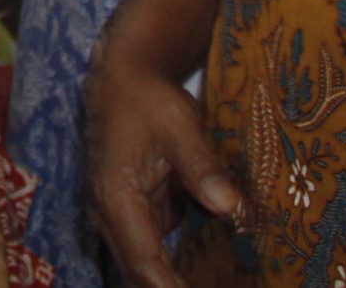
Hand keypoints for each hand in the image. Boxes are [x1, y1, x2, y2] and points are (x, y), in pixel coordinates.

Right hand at [87, 39, 244, 287]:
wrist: (124, 78)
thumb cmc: (149, 100)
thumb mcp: (180, 126)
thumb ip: (203, 168)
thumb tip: (232, 209)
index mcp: (117, 198)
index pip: (144, 261)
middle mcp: (112, 214)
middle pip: (140, 272)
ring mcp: (123, 215)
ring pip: (145, 265)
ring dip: (173, 281)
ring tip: (215, 282)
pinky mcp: (138, 211)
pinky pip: (153, 251)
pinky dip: (175, 268)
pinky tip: (208, 274)